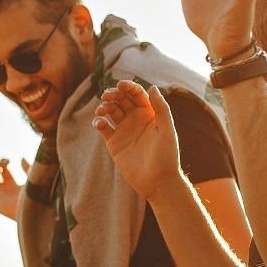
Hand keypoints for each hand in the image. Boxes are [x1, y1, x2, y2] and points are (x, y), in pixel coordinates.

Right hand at [0, 158, 28, 219]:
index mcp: (11, 184)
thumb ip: (27, 168)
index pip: (2, 169)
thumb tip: (20, 158)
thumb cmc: (33, 198)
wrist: (29, 211)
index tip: (8, 162)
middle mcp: (1, 189)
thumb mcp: (31, 179)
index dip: (2, 162)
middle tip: (0, 167)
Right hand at [93, 82, 182, 199]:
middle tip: (106, 96)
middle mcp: (136, 119)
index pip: (137, 94)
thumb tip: (153, 87)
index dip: (128, 87)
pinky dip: (98, 122)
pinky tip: (99, 124)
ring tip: (101, 110)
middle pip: (121, 99)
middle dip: (113, 94)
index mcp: (149, 113)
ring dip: (104, 106)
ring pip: (110, 111)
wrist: (157, 182)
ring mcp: (124, 130)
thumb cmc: (166, 156)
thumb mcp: (167, 131)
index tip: (120, 85)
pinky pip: (103, 127)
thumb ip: (161, 109)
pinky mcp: (114, 142)